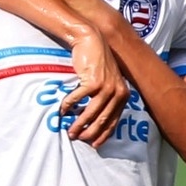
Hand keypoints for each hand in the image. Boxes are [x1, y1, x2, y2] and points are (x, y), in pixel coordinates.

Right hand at [59, 29, 128, 147]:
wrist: (92, 41)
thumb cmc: (97, 62)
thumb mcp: (109, 81)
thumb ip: (108, 97)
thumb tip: (97, 118)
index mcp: (123, 95)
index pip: (113, 120)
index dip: (103, 134)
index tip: (94, 144)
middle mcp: (117, 92)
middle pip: (102, 120)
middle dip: (90, 133)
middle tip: (79, 139)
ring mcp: (106, 88)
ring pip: (90, 113)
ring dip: (78, 124)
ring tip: (70, 132)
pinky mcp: (93, 82)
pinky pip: (78, 99)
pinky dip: (69, 106)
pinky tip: (63, 111)